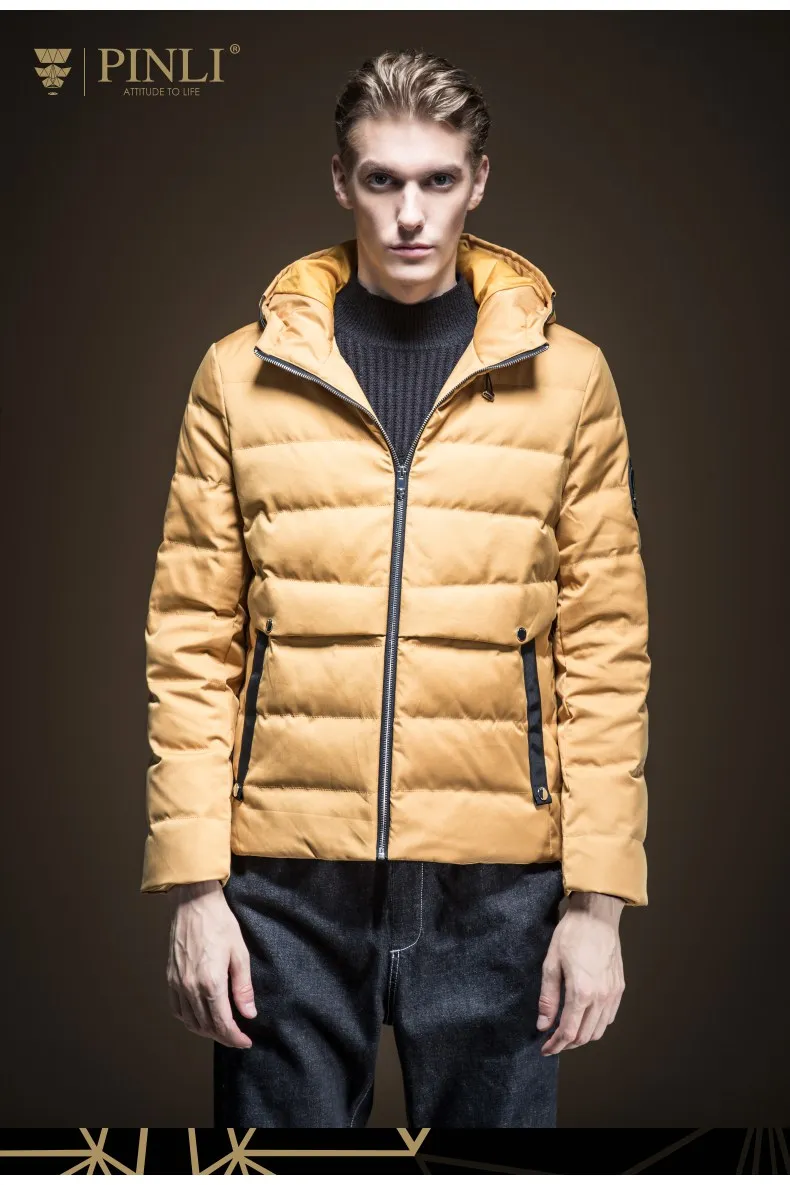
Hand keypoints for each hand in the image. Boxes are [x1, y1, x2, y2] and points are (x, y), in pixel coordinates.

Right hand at [167, 880, 256, 1048]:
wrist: (193, 903)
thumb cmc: (219, 923)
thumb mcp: (239, 953)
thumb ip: (243, 987)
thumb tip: (249, 1013)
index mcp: (210, 982)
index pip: (222, 1023)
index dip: (234, 1037)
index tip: (245, 1041)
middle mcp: (190, 987)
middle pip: (206, 1026)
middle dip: (223, 1036)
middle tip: (237, 1037)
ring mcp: (177, 983)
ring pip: (189, 1021)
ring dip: (206, 1031)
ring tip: (222, 1030)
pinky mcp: (170, 977)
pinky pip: (177, 1009)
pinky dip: (188, 1019)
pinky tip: (200, 1017)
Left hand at [537, 891, 624, 1054]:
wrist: (596, 916)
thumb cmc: (571, 935)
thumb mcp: (551, 964)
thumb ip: (548, 998)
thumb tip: (543, 1025)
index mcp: (582, 992)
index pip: (569, 1032)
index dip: (555, 1045)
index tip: (545, 1049)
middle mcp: (601, 997)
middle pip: (585, 1036)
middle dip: (567, 1044)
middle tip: (552, 1041)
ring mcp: (613, 993)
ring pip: (599, 1030)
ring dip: (582, 1036)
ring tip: (566, 1031)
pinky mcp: (619, 987)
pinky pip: (609, 1017)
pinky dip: (596, 1024)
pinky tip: (584, 1017)